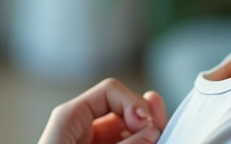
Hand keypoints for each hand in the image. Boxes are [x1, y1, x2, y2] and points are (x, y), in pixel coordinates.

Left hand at [37, 77, 168, 143]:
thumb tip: (150, 131)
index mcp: (70, 117)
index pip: (110, 92)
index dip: (133, 103)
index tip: (146, 124)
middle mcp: (82, 128)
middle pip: (123, 112)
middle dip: (144, 120)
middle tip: (159, 131)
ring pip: (128, 133)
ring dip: (145, 137)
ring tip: (159, 139)